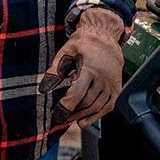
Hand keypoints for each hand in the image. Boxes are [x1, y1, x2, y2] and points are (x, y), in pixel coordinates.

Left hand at [43, 7, 126, 125]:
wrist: (105, 37)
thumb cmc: (83, 44)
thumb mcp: (66, 52)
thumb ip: (55, 70)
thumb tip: (44, 88)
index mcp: (90, 67)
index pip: (77, 93)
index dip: (66, 107)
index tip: (56, 115)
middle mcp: (103, 77)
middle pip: (86, 102)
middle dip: (72, 113)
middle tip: (60, 118)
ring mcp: (111, 83)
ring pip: (96, 107)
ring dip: (82, 116)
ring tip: (69, 119)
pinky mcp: (116, 88)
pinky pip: (108, 107)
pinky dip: (96, 116)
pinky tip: (84, 121)